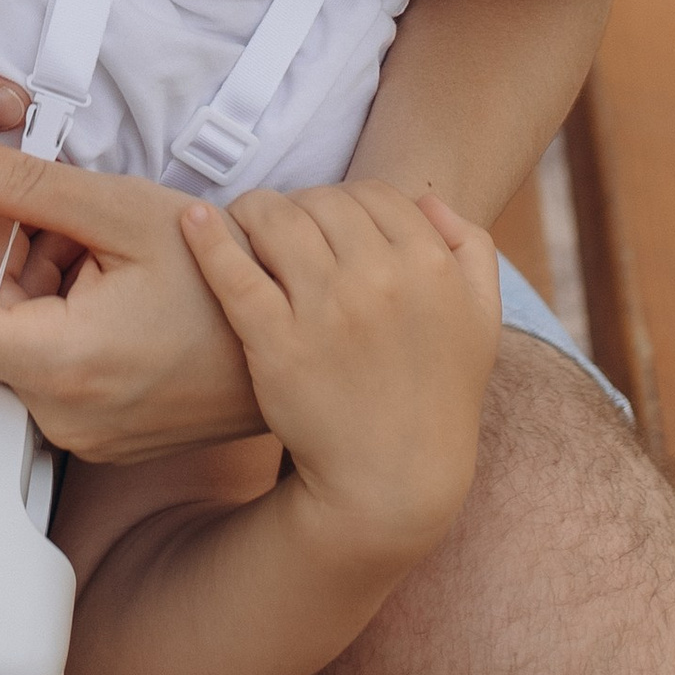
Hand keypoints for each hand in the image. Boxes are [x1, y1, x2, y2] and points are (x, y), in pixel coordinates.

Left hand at [0, 123, 266, 460]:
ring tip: (95, 252)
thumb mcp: (124, 209)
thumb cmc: (228, 276)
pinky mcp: (95, 437)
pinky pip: (38, 370)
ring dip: (27, 286)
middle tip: (55, 219)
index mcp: (60, 364)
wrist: (299, 340)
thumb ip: (23, 183)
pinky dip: (51, 319)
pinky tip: (103, 286)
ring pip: (4, 346)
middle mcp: (60, 416)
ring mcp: (79, 435)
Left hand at [180, 182, 500, 561]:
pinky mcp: (276, 341)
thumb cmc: (436, 397)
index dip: (347, 202)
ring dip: (254, 211)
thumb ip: (472, 251)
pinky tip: (194, 221)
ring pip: (276, 219)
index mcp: (430, 266)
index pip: (374, 194)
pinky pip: (233, 270)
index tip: (328, 224)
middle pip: (322, 200)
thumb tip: (430, 201)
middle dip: (300, 207)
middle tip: (283, 228)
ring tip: (245, 225)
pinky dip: (208, 238)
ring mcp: (325, 309)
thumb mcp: (480, 322)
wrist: (392, 480)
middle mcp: (380, 279)